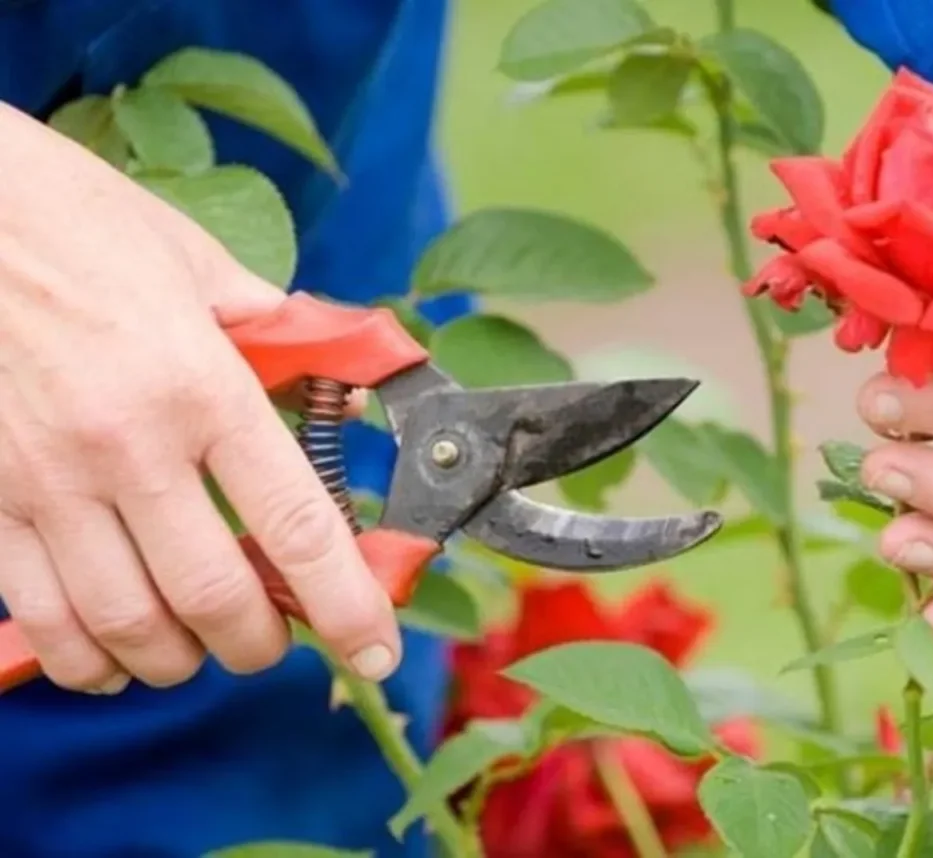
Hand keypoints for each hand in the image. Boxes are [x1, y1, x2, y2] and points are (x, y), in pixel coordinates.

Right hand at [0, 103, 400, 692]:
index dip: (346, 603)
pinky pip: (39, 613)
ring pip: (126, 623)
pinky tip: (115, 653)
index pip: (295, 523)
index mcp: (202, 385)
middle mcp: (130, 445)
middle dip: (258, 643)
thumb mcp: (198, 263)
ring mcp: (49, 479)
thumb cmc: (77, 221)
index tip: (374, 648)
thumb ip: (274, 335)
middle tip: (273, 639)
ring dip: (178, 659)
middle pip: (214, 596)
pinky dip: (86, 656)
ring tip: (200, 648)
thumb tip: (338, 385)